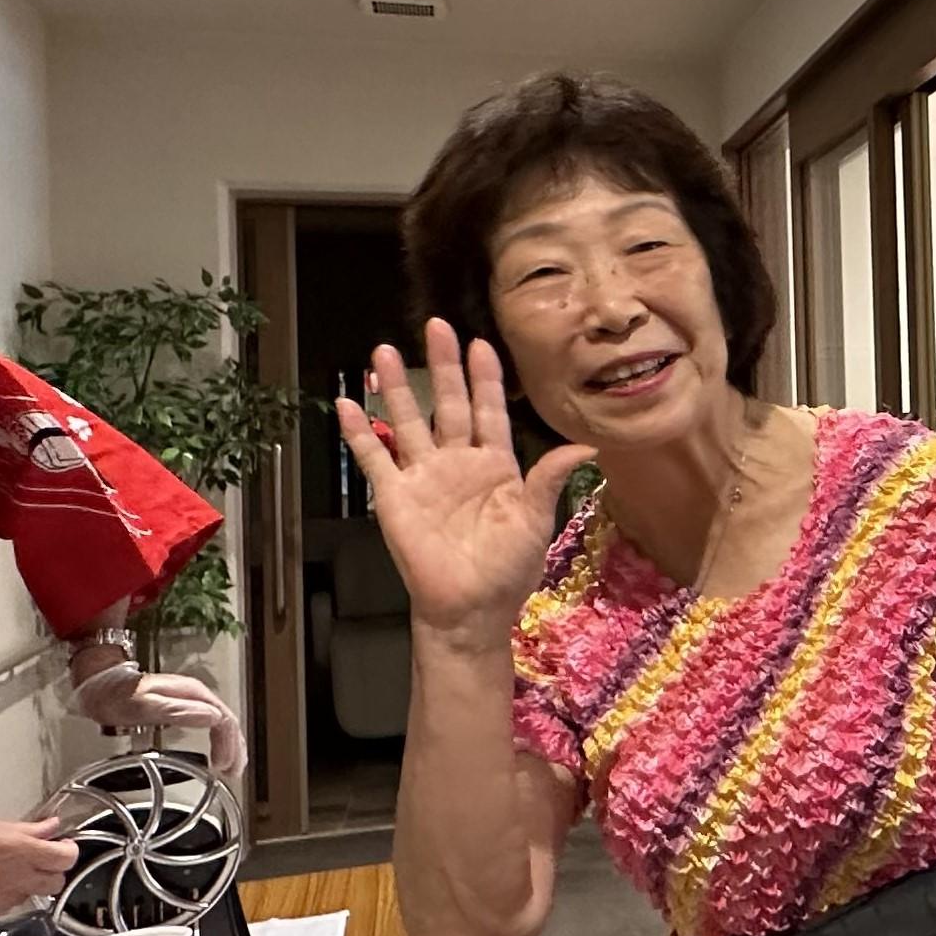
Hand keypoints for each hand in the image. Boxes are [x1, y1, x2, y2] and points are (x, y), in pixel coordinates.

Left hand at [73, 664, 247, 776]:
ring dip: (229, 746)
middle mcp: (193, 695)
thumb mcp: (142, 706)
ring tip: (230, 767)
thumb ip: (177, 711)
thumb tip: (211, 717)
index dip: (228, 745)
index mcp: (191, 693)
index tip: (223, 767)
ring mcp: (188, 700)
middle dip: (234, 749)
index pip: (223, 720)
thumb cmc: (114, 694)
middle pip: (226, 722)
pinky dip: (217, 741)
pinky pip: (209, 724)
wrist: (96, 683)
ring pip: (220, 723)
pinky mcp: (180, 706)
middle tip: (234, 773)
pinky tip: (215, 752)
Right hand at [335, 321, 592, 652]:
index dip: (485, 379)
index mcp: (496, 465)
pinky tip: (348, 405)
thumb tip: (586, 446)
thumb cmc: (508, 568)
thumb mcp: (536, 520)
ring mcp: (424, 477)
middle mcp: (458, 463)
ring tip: (386, 352)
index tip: (480, 344)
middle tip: (436, 327)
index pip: (488, 411)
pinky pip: (375, 458)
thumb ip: (550, 478)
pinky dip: (361, 432)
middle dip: (443, 367)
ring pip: (408, 421)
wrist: (472, 609)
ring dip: (397, 388)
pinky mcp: (396, 496)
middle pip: (448, 404)